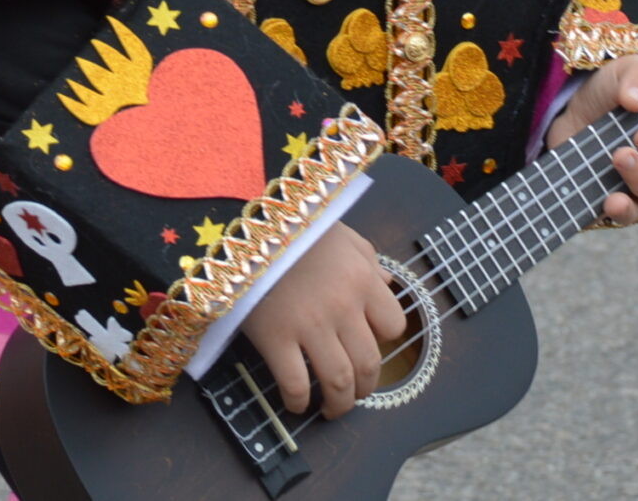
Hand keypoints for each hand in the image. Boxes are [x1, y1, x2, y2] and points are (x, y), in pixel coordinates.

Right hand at [239, 221, 406, 417]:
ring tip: (332, 409)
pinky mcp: (275, 337)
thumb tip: (387, 283)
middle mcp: (343, 306)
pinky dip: (299, 402)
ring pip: (338, 381)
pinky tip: (297, 404)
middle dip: (365, 386)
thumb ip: (367, 257)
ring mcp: (309, 324)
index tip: (368, 344)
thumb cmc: (293, 227)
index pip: (393, 325)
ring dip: (340, 404)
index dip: (383, 339)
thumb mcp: (339, 233)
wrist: (243, 227)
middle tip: (355, 392)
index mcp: (361, 278)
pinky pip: (295, 383)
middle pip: (368, 363)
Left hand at [543, 54, 637, 225]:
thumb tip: (636, 100)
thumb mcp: (626, 71)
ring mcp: (630, 187)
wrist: (569, 104)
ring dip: (637, 183)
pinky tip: (610, 201)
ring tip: (616, 158)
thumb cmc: (610, 89)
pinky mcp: (604, 196)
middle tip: (630, 146)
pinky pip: (619, 215)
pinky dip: (619, 211)